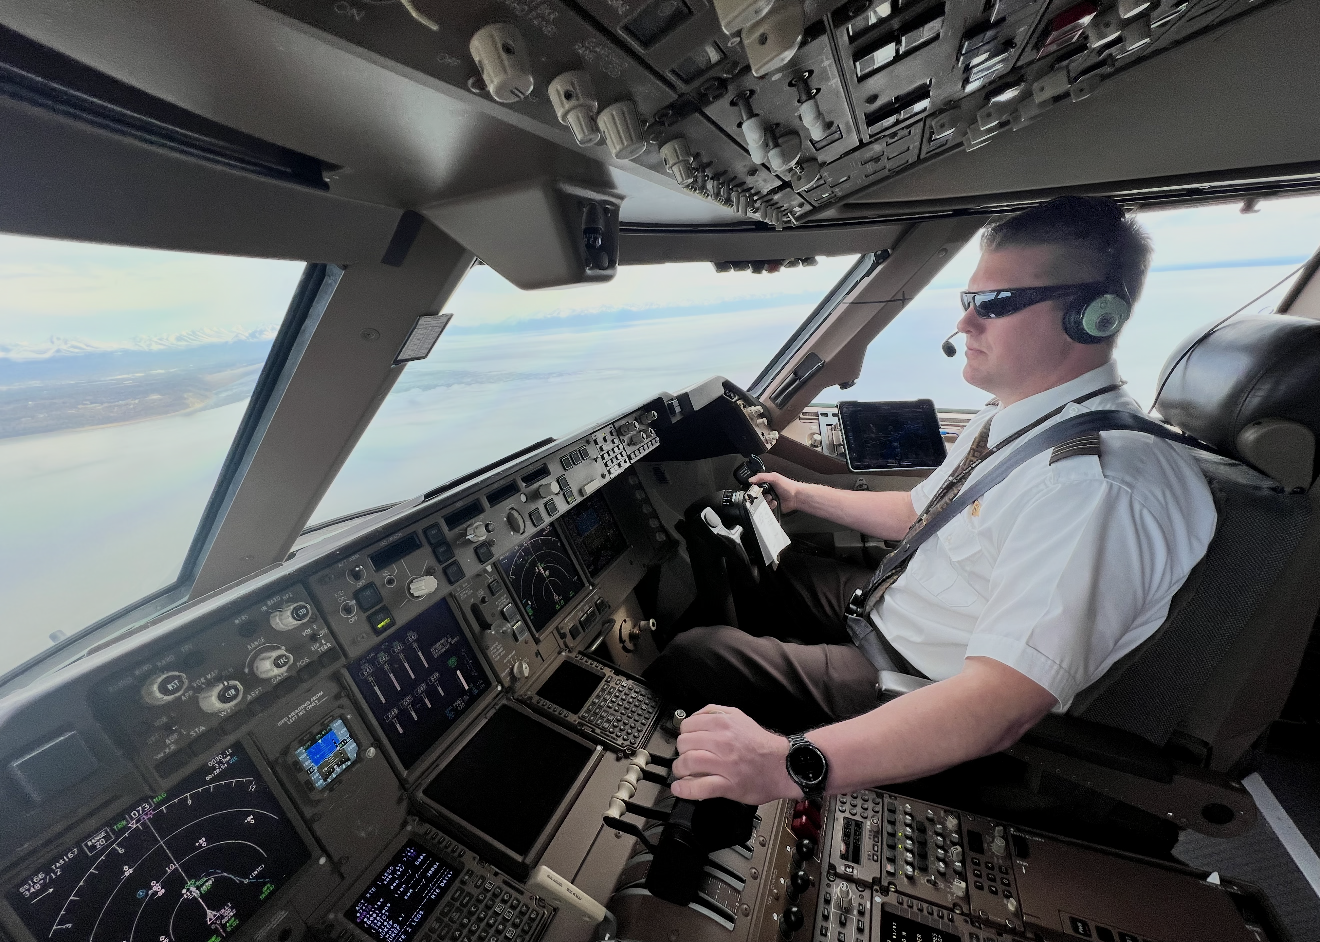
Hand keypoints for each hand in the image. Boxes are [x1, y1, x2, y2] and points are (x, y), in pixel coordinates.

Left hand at [671, 705, 800, 804]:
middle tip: (686, 757)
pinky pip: (700, 787)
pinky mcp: (728, 785)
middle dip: (682, 751)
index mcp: (724, 724)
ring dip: (680, 769)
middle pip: (684, 743)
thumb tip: (696, 716)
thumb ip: (716, 713)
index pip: (688, 725)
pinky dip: (685, 789)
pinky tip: (680, 788)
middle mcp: (722, 742)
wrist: (784, 765)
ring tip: (683, 772)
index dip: (684, 734)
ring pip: (688, 762)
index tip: (687, 741)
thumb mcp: (740, 717)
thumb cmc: (762, 744)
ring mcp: (725, 764)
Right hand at [749, 472, 800, 511]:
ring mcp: (770, 499)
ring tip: (771, 498)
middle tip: (764, 495)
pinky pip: (766, 509)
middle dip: (759, 496)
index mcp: (767, 483)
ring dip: (766, 501)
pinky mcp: (772, 506)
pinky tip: (775, 503)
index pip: (755, 486)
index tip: (754, 490)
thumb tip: (751, 479)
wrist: (797, 497)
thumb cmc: (789, 486)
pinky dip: (770, 506)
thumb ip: (761, 476)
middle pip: (756, 496)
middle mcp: (767, 491)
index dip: (753, 489)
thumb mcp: (774, 477)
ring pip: (761, 503)